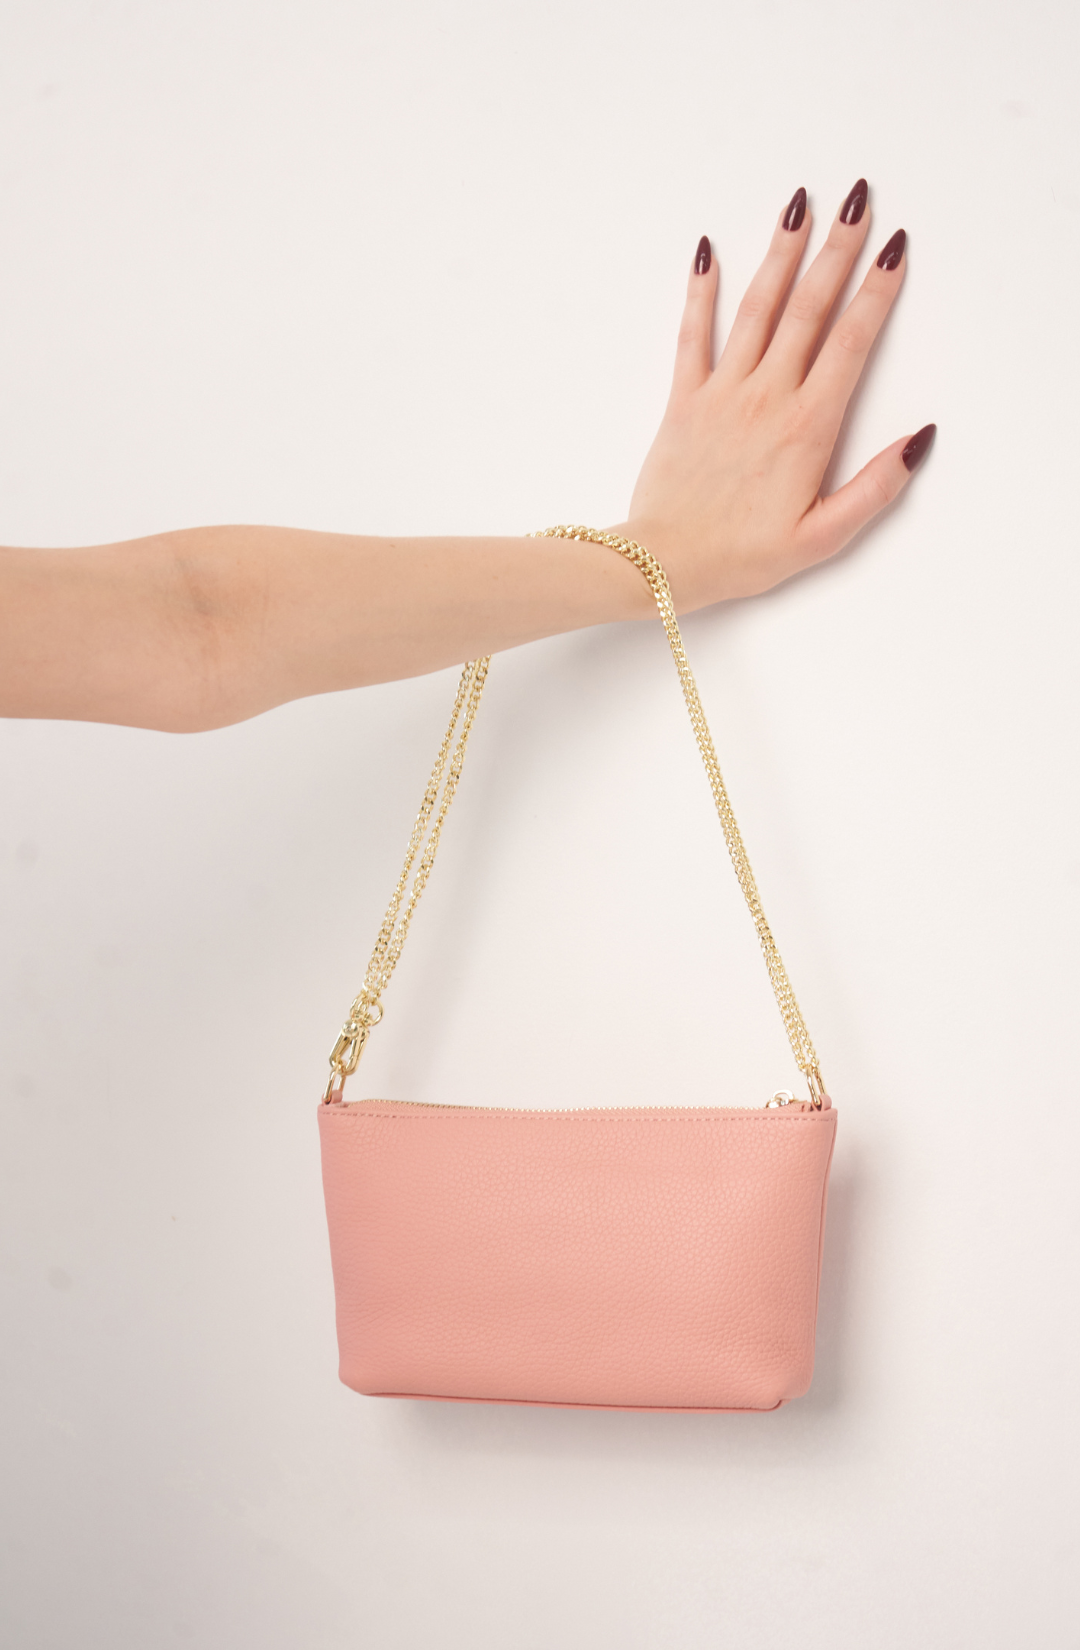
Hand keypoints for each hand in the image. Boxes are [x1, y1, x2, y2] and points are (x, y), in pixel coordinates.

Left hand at [620, 180, 933, 610]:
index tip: (896, 248)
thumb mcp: (823, 537)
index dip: (877, 291)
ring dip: (781, 253)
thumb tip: (918, 439)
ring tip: (801, 205)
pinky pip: (694, 334)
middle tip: (859, 200)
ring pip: (758, 308)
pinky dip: (701, 291)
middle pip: (809, 308)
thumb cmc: (742, 556)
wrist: (664, 563)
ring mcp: (722, 392)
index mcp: (807, 427)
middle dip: (838, 251)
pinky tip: (708, 252)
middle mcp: (767, 396)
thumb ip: (875, 488)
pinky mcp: (684, 399)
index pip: (851, 342)